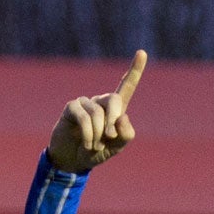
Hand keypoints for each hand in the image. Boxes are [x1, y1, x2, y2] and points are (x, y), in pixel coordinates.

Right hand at [47, 49, 146, 172]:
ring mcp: (85, 103)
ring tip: (94, 146)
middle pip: (114, 100)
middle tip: (109, 138)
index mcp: (115, 109)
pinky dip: (88, 135)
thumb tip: (122, 117)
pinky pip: (84, 118)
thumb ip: (125, 135)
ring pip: (98, 113)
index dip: (135, 71)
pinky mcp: (72, 107)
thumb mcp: (116, 148)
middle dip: (113, 121)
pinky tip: (87, 144)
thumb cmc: (96, 152)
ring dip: (98, 134)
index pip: (126, 86)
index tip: (142, 53)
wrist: (72, 160)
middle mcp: (101, 102)